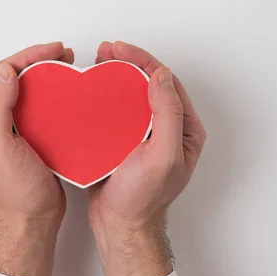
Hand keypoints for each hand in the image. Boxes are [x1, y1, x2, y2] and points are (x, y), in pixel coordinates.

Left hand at [0, 42, 74, 275]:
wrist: (33, 218)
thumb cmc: (16, 191)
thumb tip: (6, 72)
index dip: (25, 57)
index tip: (51, 50)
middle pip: (12, 77)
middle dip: (37, 60)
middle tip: (64, 54)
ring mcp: (10, 127)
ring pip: (27, 89)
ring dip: (46, 74)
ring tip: (68, 65)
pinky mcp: (28, 135)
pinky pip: (39, 105)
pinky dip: (52, 93)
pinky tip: (67, 90)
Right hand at [89, 41, 206, 275]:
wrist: (120, 225)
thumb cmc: (142, 199)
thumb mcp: (162, 157)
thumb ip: (167, 115)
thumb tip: (161, 76)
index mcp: (184, 129)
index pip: (166, 82)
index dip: (144, 60)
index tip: (121, 50)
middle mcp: (167, 129)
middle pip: (149, 84)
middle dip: (128, 62)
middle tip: (106, 50)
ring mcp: (145, 135)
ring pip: (132, 95)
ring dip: (115, 76)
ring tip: (97, 62)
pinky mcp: (125, 142)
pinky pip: (117, 111)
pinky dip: (105, 96)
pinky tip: (92, 90)